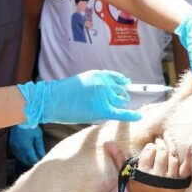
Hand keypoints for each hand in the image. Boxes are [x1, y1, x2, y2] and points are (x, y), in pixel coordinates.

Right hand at [9, 125, 45, 166]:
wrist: (20, 118)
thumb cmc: (31, 126)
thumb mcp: (38, 136)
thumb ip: (40, 147)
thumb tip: (42, 156)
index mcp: (26, 147)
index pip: (32, 159)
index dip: (37, 161)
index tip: (41, 162)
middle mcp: (19, 149)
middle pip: (25, 160)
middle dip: (31, 162)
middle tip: (36, 161)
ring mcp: (14, 147)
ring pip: (20, 158)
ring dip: (25, 160)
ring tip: (31, 159)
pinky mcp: (11, 144)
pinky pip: (16, 153)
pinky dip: (20, 156)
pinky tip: (24, 154)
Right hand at [16, 70, 141, 127]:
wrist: (52, 100)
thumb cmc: (65, 93)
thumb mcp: (84, 81)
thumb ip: (99, 83)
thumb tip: (118, 88)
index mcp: (99, 74)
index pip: (118, 79)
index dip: (123, 84)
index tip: (127, 86)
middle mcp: (104, 83)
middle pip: (120, 92)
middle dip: (119, 97)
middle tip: (109, 102)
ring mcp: (103, 95)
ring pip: (119, 102)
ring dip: (116, 105)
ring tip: (101, 107)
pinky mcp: (102, 109)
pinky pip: (120, 112)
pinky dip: (131, 115)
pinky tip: (139, 116)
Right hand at [104, 138, 191, 191]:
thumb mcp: (128, 177)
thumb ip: (119, 159)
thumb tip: (107, 142)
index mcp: (143, 176)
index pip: (148, 153)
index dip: (150, 146)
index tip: (150, 145)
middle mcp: (157, 178)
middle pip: (161, 153)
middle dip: (160, 142)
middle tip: (158, 138)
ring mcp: (171, 181)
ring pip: (173, 157)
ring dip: (171, 144)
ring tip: (167, 138)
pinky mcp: (181, 184)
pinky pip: (187, 167)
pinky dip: (190, 155)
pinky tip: (191, 144)